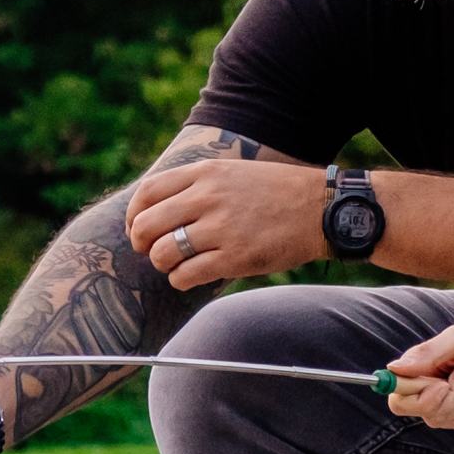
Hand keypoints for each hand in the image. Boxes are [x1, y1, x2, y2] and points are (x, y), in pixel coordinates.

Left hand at [125, 156, 328, 289]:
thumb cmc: (274, 192)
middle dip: (141, 243)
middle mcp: (208, 197)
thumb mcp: (232, 173)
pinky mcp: (234, 257)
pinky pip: (186, 275)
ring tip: (175, 265)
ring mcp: (221, 228)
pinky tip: (189, 277)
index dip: (134, 215)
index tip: (137, 228)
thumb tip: (157, 211)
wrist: (319, 209)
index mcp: (206, 172)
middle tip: (152, 251)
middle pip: (147, 224)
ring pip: (163, 253)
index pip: (147, 192)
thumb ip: (196, 185)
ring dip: (162, 264)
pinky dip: (179, 281)